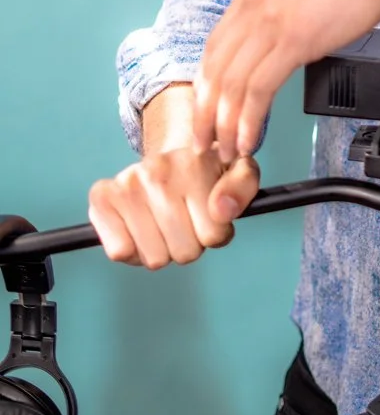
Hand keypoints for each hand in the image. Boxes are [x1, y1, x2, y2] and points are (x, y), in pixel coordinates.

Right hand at [88, 147, 259, 267]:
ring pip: (155, 258)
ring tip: (161, 222)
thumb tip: (222, 211)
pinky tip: (138, 228)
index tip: (208, 214)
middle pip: (185, 253)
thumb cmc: (206, 173)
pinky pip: (121, 252)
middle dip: (188, 244)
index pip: (214, 235)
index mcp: (194, 164)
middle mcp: (158, 169)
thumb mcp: (239, 170)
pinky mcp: (102, 198)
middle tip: (182, 219)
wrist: (168, 157)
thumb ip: (242, 188)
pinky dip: (131, 252)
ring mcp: (128, 183)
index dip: (215, 233)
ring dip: (161, 249)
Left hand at [192, 0, 379, 161]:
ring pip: (231, 84)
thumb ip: (283, 12)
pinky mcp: (294, 39)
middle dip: (204, 113)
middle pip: (214, 68)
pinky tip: (250, 138)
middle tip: (204, 142)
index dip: (206, 85)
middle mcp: (253, 3)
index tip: (208, 111)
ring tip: (229, 150)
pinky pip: (258, 89)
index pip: (214, 46)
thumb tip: (281, 43)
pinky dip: (249, 120)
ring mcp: (271, 21)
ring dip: (225, 125)